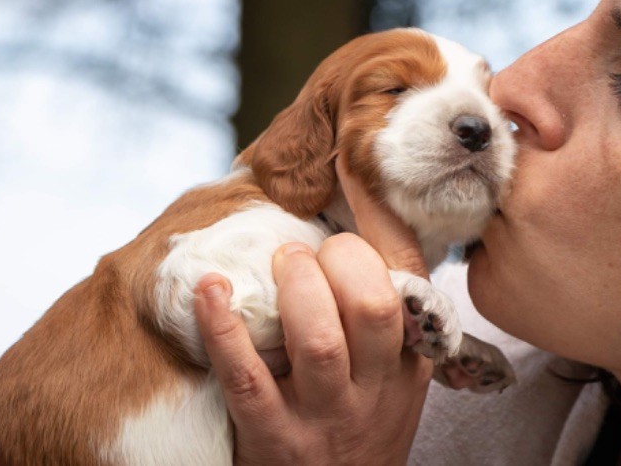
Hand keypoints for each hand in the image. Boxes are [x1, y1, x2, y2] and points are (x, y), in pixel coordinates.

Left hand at [193, 156, 431, 464]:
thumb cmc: (358, 427)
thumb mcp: (392, 380)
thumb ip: (387, 319)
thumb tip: (366, 222)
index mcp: (407, 365)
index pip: (409, 286)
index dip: (382, 229)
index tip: (353, 183)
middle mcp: (373, 390)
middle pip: (373, 308)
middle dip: (341, 262)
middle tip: (308, 252)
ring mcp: (322, 416)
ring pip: (317, 340)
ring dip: (295, 288)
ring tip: (279, 263)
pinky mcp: (271, 438)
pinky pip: (246, 378)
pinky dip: (224, 328)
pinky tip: (211, 290)